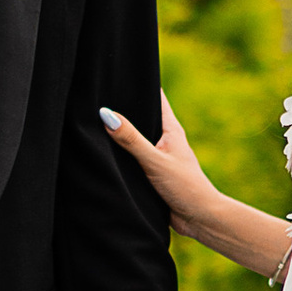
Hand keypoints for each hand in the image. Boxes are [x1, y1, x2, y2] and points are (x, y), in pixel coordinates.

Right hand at [98, 92, 219, 235]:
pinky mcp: (152, 173)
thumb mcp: (154, 161)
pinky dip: (120, 155)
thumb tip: (106, 114)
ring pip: (135, 139)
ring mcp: (158, 156)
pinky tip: (102, 153)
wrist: (199, 219)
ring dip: (120, 134)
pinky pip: (132, 158)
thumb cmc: (185, 187)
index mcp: (170, 128)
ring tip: (92, 120)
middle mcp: (164, 139)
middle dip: (123, 107)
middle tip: (96, 95)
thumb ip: (131, 139)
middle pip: (141, 116)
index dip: (139, 82)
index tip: (117, 71)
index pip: (154, 96)